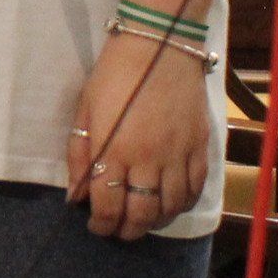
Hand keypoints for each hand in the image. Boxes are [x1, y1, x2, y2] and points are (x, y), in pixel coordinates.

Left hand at [70, 33, 212, 240]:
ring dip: (155, 220)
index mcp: (115, 149)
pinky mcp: (201, 146)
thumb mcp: (85, 110)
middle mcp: (149, 158)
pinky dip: (183, 203)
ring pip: (170, 206)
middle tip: (119, 231)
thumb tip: (77, 194)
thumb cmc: (114, 76)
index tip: (96, 227)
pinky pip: (196, 187)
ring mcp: (178, 154)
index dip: (101, 223)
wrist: (159, 47)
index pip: (108, 203)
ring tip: (143, 220)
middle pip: (142, 213)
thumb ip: (80, 154)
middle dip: (128, 230)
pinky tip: (171, 203)